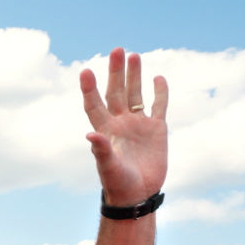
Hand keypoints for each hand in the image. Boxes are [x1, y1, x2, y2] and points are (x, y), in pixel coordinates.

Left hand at [80, 48, 168, 206]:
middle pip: (116, 92)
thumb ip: (101, 150)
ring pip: (135, 94)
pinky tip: (158, 78)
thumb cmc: (118, 184)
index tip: (85, 70)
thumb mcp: (108, 167)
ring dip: (134, 76)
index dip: (89, 88)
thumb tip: (90, 134)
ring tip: (134, 55)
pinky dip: (159, 92)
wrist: (138, 195)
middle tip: (117, 50)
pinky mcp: (157, 130)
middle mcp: (120, 123)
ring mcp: (138, 125)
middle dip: (116, 71)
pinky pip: (159, 106)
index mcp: (105, 130)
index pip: (94, 103)